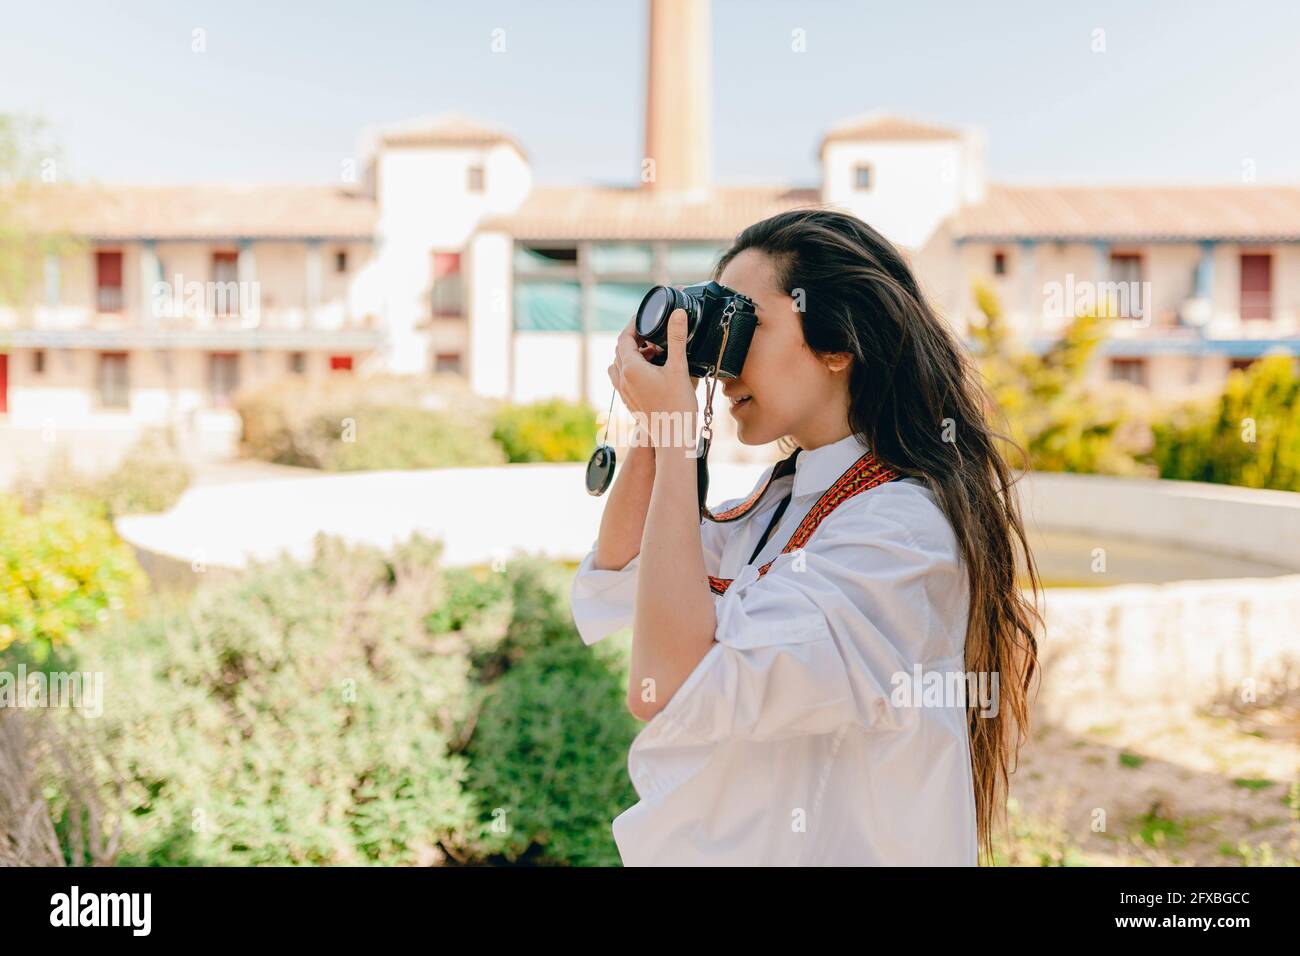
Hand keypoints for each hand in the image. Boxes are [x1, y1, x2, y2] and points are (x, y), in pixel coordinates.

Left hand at [608, 310, 698, 442]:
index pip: (624, 338)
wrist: (673, 439)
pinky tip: (652, 376)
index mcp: (630, 368)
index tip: (647, 319)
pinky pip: (623, 381)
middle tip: (656, 337)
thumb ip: (676, 338)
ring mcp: (624, 393)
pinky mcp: (629, 403)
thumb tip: (677, 313)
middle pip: (620, 351)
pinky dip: (632, 372)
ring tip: (653, 356)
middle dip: (636, 340)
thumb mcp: (679, 368)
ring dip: (632, 357)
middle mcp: (622, 380)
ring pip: (619, 367)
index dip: (634, 325)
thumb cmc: (677, 406)